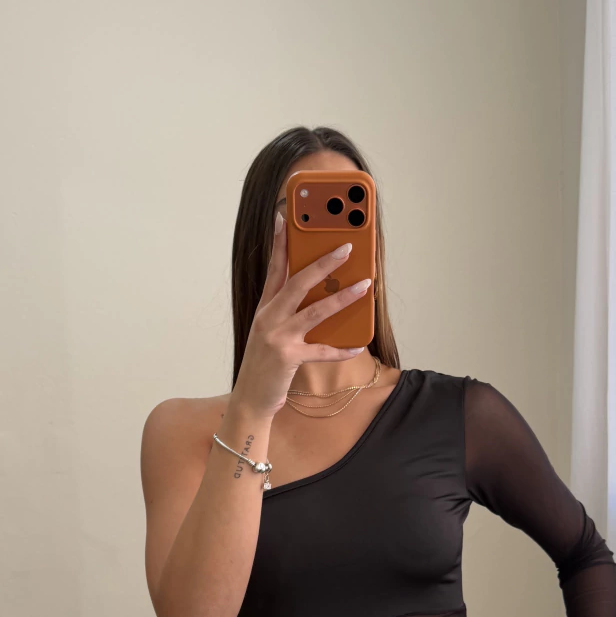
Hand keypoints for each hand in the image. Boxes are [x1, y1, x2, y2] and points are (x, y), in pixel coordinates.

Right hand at [231, 210, 373, 417]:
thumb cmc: (265, 364)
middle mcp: (269, 317)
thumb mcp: (271, 331)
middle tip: (346, 247)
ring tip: (365, 285)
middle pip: (298, 281)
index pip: (274, 267)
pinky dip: (341, 349)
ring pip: (315, 311)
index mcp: (265, 307)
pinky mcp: (288, 357)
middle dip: (323, 263)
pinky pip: (322, 351)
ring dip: (343, 297)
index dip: (280, 242)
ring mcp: (277, 337)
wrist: (250, 398)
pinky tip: (357, 346)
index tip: (286, 218)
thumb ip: (290, 312)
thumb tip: (323, 294)